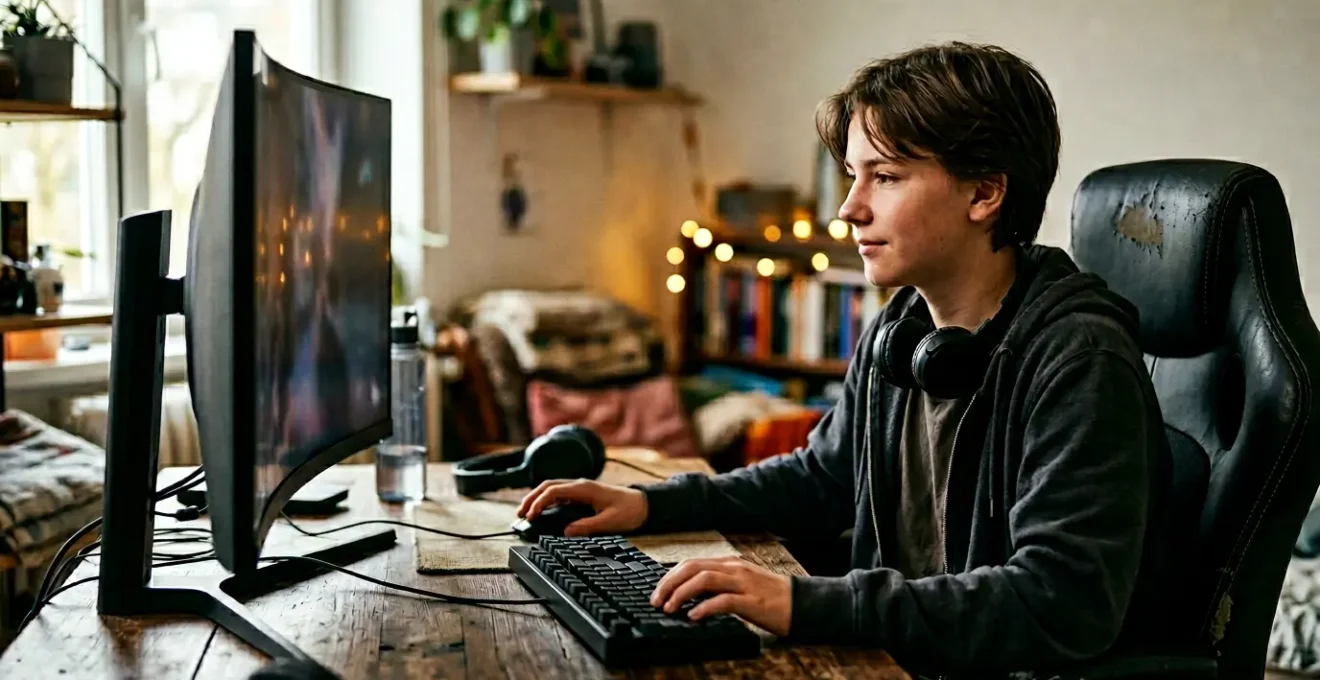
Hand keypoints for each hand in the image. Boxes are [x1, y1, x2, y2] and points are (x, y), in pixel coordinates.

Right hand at [515, 479, 647, 536]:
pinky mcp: (582, 495)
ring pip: (552, 489)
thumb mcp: (610, 522)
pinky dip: (547, 501)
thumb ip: (587, 526)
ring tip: (525, 513)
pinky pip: (560, 494)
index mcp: (584, 489)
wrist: (644, 504)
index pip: (554, 491)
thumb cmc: (630, 511)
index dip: (539, 503)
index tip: (531, 516)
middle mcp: (580, 485)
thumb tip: (566, 532)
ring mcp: (580, 489)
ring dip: (537, 498)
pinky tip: (542, 512)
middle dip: (531, 498)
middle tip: (519, 514)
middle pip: (548, 486)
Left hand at [650, 556, 791, 636]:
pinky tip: (693, 616)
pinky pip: (723, 601)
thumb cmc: (769, 597)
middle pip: (693, 568)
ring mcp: (743, 583)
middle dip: (670, 583)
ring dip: (682, 594)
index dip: (670, 576)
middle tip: (656, 601)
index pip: (692, 563)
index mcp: (730, 564)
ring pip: (704, 580)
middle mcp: (734, 569)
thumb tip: (690, 597)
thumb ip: (718, 586)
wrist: (800, 603)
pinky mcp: (751, 601)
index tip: (658, 592)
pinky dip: (704, 607)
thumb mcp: (740, 585)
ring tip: (669, 608)